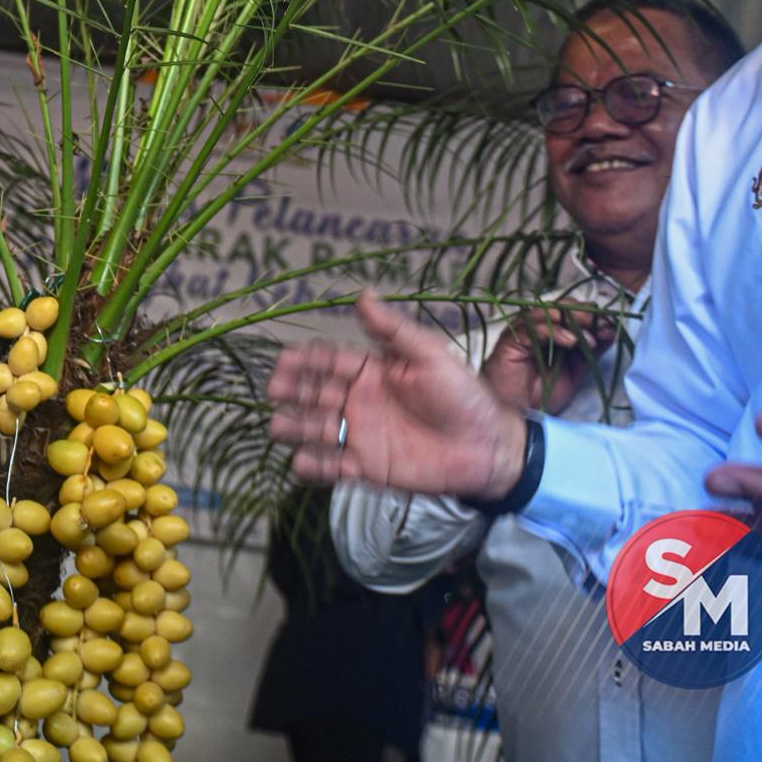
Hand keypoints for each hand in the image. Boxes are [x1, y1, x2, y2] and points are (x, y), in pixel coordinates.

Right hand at [267, 292, 526, 498]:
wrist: (487, 446)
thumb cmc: (462, 395)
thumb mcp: (430, 355)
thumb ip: (393, 330)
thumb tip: (363, 294)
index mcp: (372, 371)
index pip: (329, 362)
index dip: (306, 361)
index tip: (283, 361)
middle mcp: (360, 400)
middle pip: (316, 394)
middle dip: (293, 391)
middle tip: (274, 391)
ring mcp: (362, 434)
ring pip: (319, 429)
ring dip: (296, 427)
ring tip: (278, 427)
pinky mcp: (368, 467)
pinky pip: (334, 467)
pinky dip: (315, 466)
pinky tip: (300, 463)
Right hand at [484, 303, 618, 415]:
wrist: (517, 413)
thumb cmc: (541, 393)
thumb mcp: (575, 371)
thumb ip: (590, 351)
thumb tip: (611, 331)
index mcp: (552, 330)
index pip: (574, 311)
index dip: (593, 316)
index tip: (611, 327)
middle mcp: (536, 326)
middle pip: (562, 306)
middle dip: (586, 315)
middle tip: (603, 326)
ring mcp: (522, 330)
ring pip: (548, 312)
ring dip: (573, 322)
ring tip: (590, 339)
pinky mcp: (511, 340)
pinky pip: (533, 328)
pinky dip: (553, 332)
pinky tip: (570, 341)